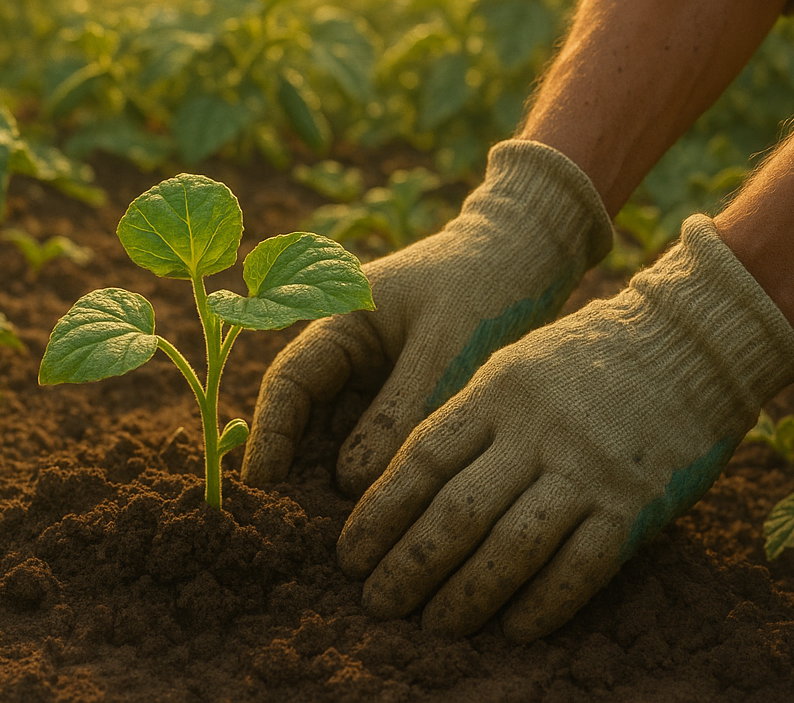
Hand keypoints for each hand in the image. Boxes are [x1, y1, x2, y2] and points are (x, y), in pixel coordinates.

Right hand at [241, 140, 611, 493]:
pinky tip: (386, 516)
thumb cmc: (487, 289)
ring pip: (343, 438)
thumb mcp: (446, 350)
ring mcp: (376, 379)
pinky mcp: (406, 402)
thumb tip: (349, 485)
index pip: (290, 381)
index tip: (261, 484)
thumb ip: (400, 413)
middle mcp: (349, 353)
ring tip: (340, 534)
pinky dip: (378, 477)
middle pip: (309, 419)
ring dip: (339, 481)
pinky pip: (381, 444)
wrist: (532, 258)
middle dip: (301, 470)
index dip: (270, 433)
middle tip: (298, 527)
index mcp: (340, 320)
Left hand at [337, 215, 793, 639]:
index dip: (380, 513)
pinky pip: (582, 566)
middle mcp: (537, 431)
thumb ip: (469, 417)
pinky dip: (544, 602)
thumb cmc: (589, 357)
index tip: (349, 554)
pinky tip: (515, 627)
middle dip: (409, 564)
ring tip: (436, 624)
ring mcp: (588, 468)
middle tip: (376, 603)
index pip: (421, 460)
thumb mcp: (516, 365)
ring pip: (512, 545)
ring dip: (467, 593)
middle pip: (456, 510)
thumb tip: (407, 481)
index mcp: (497, 391)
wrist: (692, 340)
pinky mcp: (637, 503)